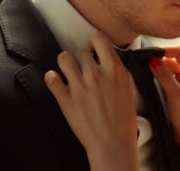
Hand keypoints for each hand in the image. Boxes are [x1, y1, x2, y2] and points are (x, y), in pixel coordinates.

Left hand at [44, 31, 138, 170]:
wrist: (113, 142)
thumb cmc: (123, 119)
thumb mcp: (128, 87)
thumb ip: (117, 69)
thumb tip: (107, 57)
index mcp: (114, 70)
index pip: (99, 38)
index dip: (95, 42)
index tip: (94, 49)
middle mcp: (96, 75)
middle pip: (80, 50)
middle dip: (82, 58)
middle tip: (85, 67)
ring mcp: (79, 86)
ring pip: (63, 58)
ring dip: (66, 63)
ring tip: (70, 71)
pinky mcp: (65, 99)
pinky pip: (51, 78)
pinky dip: (52, 78)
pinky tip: (57, 81)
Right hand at [149, 47, 179, 142]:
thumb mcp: (175, 94)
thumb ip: (164, 75)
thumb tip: (154, 59)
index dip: (165, 50)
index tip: (149, 54)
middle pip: (174, 59)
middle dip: (160, 61)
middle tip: (143, 63)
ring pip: (170, 69)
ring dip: (159, 71)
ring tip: (145, 72)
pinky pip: (169, 79)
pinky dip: (161, 79)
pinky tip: (151, 81)